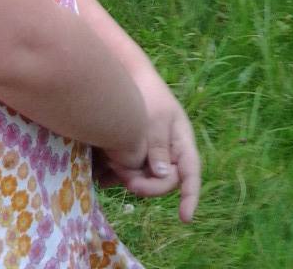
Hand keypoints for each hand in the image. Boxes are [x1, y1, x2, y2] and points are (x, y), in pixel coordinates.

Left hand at [103, 69, 200, 222]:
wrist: (127, 75)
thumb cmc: (147, 93)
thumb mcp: (155, 119)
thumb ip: (159, 146)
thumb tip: (163, 173)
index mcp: (181, 143)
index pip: (190, 174)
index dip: (190, 197)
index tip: (184, 217)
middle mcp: (169, 151)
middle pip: (164, 180)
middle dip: (147, 185)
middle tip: (127, 181)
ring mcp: (152, 152)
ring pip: (146, 177)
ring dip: (130, 178)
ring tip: (110, 168)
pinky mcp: (136, 151)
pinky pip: (131, 170)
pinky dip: (118, 173)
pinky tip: (102, 174)